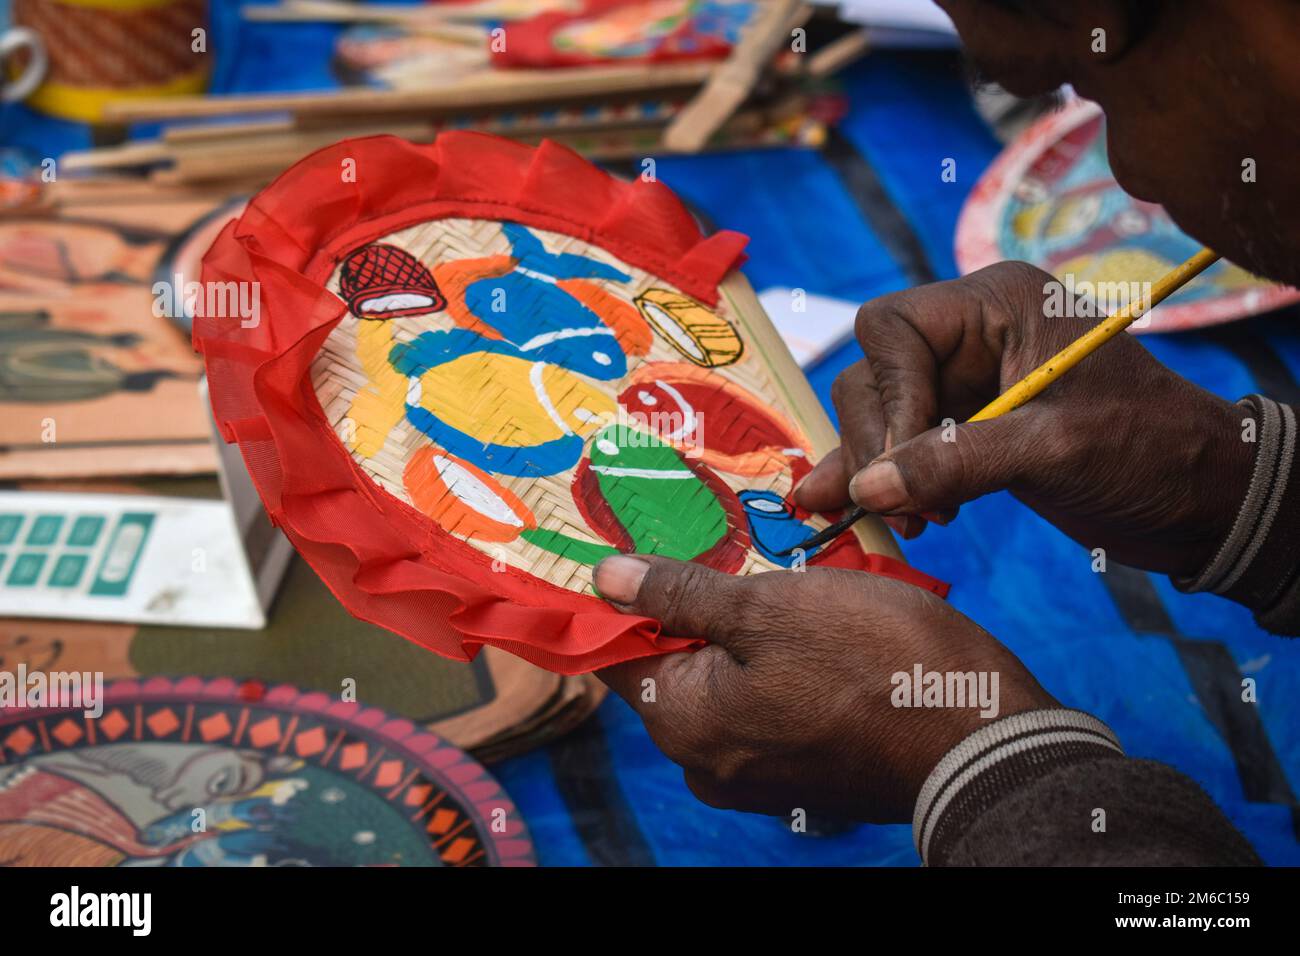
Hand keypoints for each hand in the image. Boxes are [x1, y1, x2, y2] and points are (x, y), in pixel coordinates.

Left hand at [593, 554, 1055, 821]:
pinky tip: (814, 622)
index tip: (643, 542)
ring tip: (783, 575)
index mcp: (685, 725)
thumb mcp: (773, 607)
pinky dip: (777, 662)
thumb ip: (682, 594)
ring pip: (725, 681)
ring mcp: (757, 776)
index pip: (618, 652)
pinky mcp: (802, 772)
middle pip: (673, 666)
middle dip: (694, 605)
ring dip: (744, 629)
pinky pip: (767, 705)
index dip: (626, 594)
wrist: (986, 743)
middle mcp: (708, 764)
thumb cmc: (878, 664)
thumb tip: (604, 578)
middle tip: (728, 543)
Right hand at [795, 262, 1253, 578]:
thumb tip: (866, 487)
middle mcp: (972, 335)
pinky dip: (886, 480)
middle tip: (903, 508)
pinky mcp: (966, 429)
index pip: (894, 330)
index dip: (890, 394)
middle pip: (874, 373)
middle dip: (879, 442)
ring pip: (878, 413)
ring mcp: (966, 383)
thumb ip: (955, 462)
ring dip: (880, 470)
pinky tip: (881, 515)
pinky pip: (901, 446)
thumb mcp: (1053, 451)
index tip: (906, 458)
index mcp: (997, 305)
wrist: (1202, 499)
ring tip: (911, 521)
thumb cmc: (1150, 452)